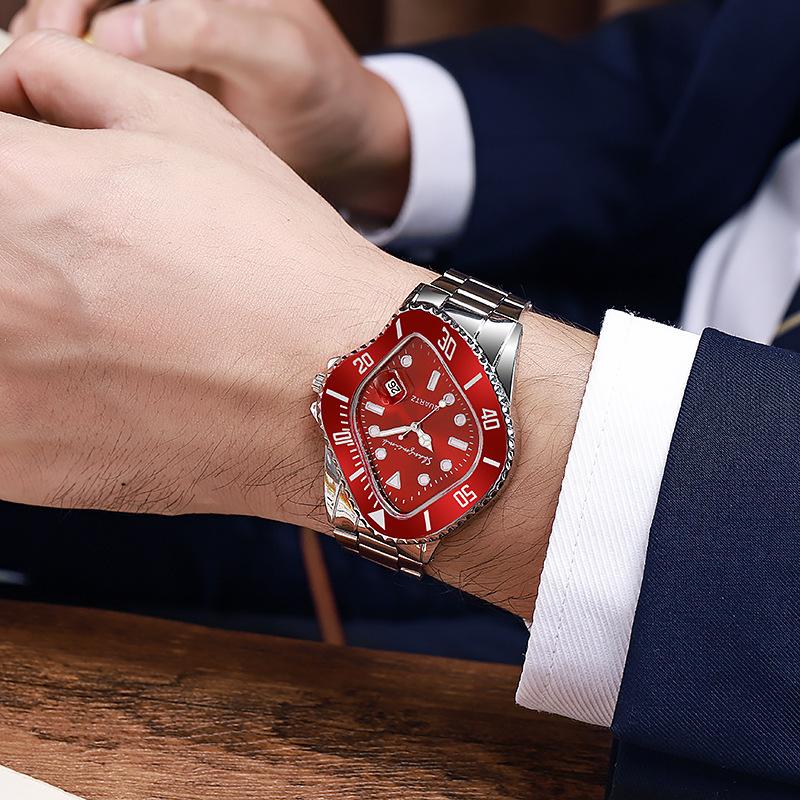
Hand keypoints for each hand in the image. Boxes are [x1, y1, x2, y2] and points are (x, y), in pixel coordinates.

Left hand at [0, 32, 594, 618]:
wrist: (336, 387)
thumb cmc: (276, 256)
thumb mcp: (183, 121)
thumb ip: (60, 73)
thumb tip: (5, 80)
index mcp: (7, 188)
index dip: (14, 164)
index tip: (46, 181)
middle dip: (24, 241)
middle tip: (85, 257)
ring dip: (21, 318)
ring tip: (96, 324)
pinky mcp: (13, 465)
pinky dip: (22, 390)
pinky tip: (87, 382)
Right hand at [10, 0, 410, 221]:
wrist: (344, 144)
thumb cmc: (325, 94)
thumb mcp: (280, 57)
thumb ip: (204, 31)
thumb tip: (112, 33)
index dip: (75, 1)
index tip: (52, 39)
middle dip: (51, 23)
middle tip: (28, 70)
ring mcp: (160, 36)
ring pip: (83, 32)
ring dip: (51, 59)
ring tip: (33, 97)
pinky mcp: (157, 81)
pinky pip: (100, 76)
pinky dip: (72, 90)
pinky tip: (62, 118)